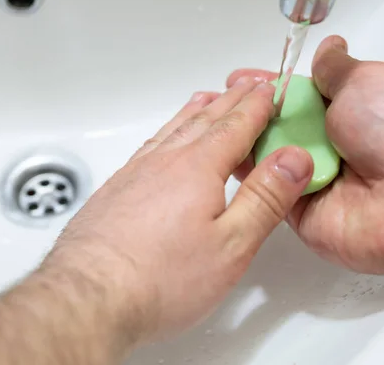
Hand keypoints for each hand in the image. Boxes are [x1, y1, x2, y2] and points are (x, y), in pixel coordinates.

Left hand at [43, 81, 312, 346]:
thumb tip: (294, 159)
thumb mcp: (230, 245)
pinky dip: (167, 132)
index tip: (270, 89)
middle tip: (247, 86)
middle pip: (204, 120)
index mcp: (197, 168)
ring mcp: (134, 174)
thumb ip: (265, 199)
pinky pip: (149, 146)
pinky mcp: (115, 190)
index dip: (257, 105)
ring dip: (197, 112)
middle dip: (231, 101)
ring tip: (209, 100)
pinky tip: (165, 141)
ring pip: (172, 130)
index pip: (236, 125)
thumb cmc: (158, 279)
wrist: (89, 296)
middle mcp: (163, 162)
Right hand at [228, 36, 383, 320]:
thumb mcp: (366, 80)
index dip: (267, 87)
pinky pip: (262, 187)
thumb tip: (328, 47)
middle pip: (273, 126)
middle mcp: (326, 145)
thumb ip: (336, 68)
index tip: (240, 81)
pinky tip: (231, 154)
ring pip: (263, 155)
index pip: (294, 96)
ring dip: (244, 140)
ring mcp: (308, 177)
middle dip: (246, 113)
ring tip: (220, 123)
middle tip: (222, 100)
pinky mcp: (294, 208)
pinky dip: (250, 172)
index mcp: (344, 112)